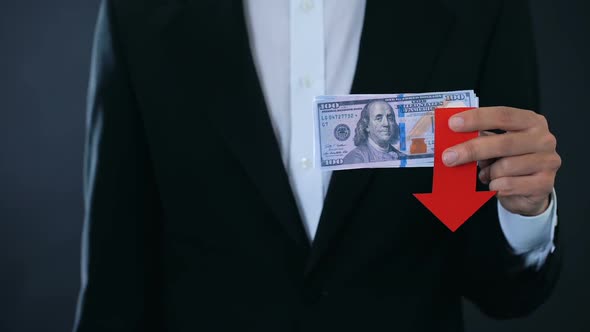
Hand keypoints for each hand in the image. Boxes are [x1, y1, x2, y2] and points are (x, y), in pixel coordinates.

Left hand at [441, 107, 560, 215]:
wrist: (529, 190)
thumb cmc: (509, 161)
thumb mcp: (495, 143)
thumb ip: (479, 135)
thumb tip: (452, 135)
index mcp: (530, 121)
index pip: (502, 115)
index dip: (477, 118)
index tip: (453, 124)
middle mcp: (543, 139)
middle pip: (503, 142)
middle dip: (472, 150)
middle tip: (449, 157)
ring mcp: (548, 161)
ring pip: (505, 167)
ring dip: (488, 173)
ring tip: (487, 174)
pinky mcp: (545, 183)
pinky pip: (509, 185)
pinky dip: (496, 186)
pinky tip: (496, 185)